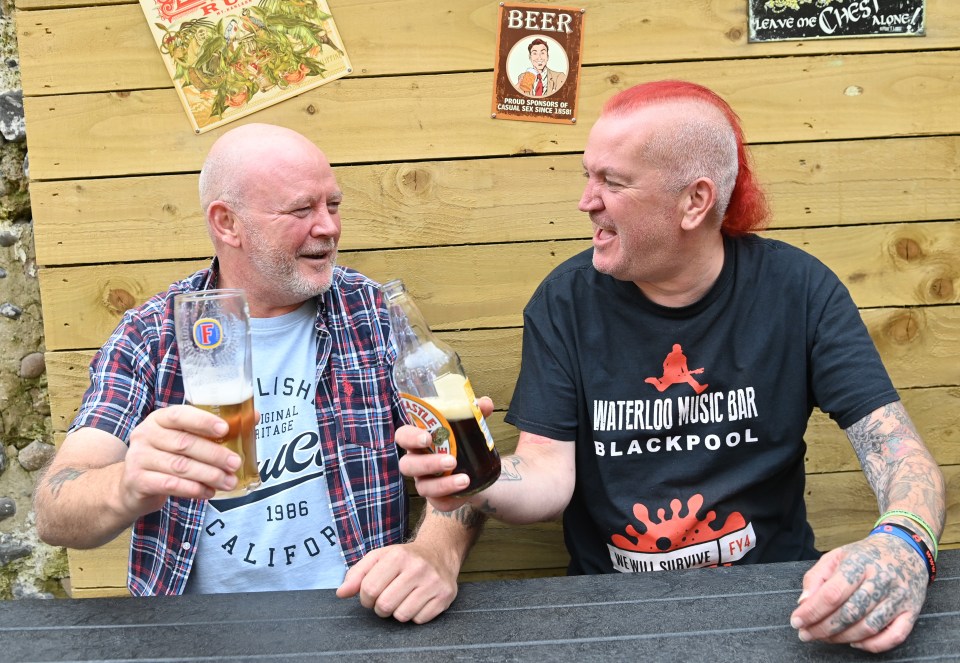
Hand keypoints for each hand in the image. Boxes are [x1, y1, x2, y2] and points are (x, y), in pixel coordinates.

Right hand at [121, 405, 241, 514]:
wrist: (130, 485)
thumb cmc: (167, 457)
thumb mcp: (183, 439)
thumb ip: (213, 430)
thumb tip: (253, 417)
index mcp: (160, 419)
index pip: (181, 415)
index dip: (203, 421)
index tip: (225, 429)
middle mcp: (146, 435)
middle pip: (185, 443)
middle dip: (214, 455)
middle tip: (236, 464)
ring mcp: (139, 458)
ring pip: (180, 466)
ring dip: (209, 475)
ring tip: (229, 481)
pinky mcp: (137, 480)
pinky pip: (170, 485)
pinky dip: (193, 489)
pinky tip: (208, 492)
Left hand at [336, 539, 458, 622]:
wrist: (439, 552)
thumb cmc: (404, 558)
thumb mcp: (379, 557)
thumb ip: (357, 574)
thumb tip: (341, 593)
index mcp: (398, 556)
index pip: (369, 589)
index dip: (365, 597)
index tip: (371, 594)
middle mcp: (418, 567)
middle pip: (385, 605)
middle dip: (381, 607)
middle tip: (387, 598)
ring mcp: (433, 582)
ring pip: (402, 615)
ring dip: (397, 612)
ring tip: (402, 598)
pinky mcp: (445, 596)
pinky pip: (419, 620)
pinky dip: (415, 615)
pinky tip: (418, 601)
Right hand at [396, 397, 494, 511]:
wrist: (472, 465)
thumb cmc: (460, 439)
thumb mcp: (468, 424)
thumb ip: (475, 413)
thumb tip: (485, 404)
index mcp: (417, 439)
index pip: (402, 436)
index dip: (410, 437)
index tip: (427, 437)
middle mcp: (416, 461)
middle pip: (408, 465)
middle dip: (428, 464)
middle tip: (451, 460)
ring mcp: (424, 481)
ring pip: (423, 487)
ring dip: (442, 484)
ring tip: (464, 479)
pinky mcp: (436, 498)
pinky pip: (438, 503)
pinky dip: (451, 499)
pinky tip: (465, 493)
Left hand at [790, 533, 927, 651]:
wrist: (907, 550)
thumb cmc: (865, 555)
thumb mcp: (836, 556)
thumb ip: (816, 577)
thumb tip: (803, 603)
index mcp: (859, 563)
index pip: (832, 593)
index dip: (812, 611)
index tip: (796, 622)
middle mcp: (882, 580)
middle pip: (849, 613)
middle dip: (823, 628)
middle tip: (806, 634)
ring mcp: (899, 597)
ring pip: (869, 627)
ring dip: (842, 638)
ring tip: (824, 638)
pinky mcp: (912, 612)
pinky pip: (894, 637)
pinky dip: (872, 645)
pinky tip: (855, 642)